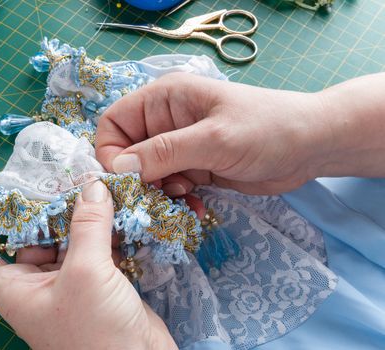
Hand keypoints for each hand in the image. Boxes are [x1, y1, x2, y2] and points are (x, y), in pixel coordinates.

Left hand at [0, 181, 177, 349]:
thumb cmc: (97, 332)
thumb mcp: (86, 273)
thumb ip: (88, 226)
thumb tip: (92, 186)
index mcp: (18, 292)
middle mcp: (39, 288)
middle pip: (30, 242)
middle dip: (47, 214)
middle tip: (63, 182)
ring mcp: (70, 287)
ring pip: (68, 245)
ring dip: (81, 221)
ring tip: (94, 190)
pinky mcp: (99, 287)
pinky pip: (94, 253)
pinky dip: (104, 235)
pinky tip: (117, 214)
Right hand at [96, 72, 329, 194]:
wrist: (311, 146)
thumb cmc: (265, 129)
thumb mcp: (213, 139)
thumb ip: (164, 152)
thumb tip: (117, 169)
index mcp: (163, 100)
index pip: (114, 124)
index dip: (111, 153)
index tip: (128, 181)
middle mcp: (166, 122)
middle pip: (127, 155)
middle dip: (138, 180)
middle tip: (158, 199)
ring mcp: (180, 147)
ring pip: (147, 176)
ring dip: (159, 195)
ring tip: (183, 201)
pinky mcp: (194, 168)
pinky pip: (170, 188)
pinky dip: (176, 202)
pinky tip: (195, 209)